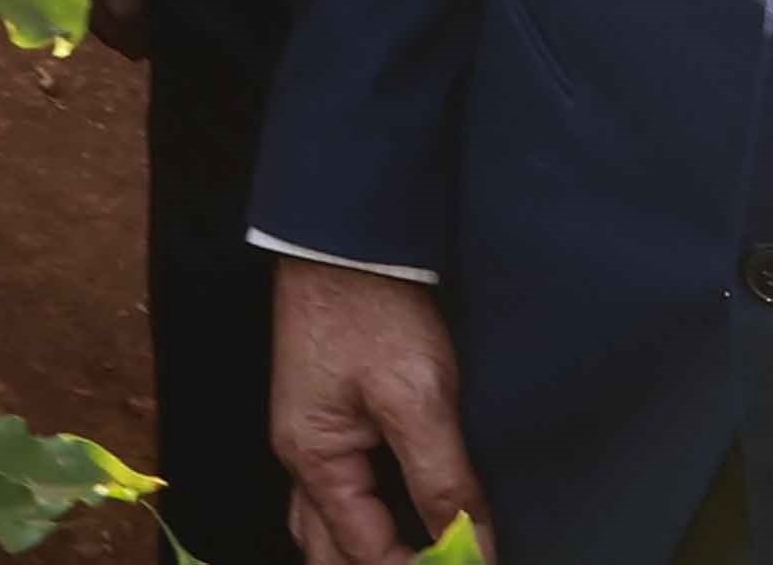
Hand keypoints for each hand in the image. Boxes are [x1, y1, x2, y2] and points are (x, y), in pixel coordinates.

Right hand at [270, 259, 484, 564]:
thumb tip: (472, 549)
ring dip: (364, 551)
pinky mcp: (324, 412)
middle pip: (329, 549)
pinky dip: (362, 519)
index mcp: (314, 460)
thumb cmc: (372, 311)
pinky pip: (335, 490)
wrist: (344, 239)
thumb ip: (443, 482)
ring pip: (325, 524)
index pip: (367, 551)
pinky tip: (395, 515)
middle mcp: (300, 456)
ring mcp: (307, 434)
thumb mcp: (419, 399)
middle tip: (437, 564)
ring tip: (415, 553)